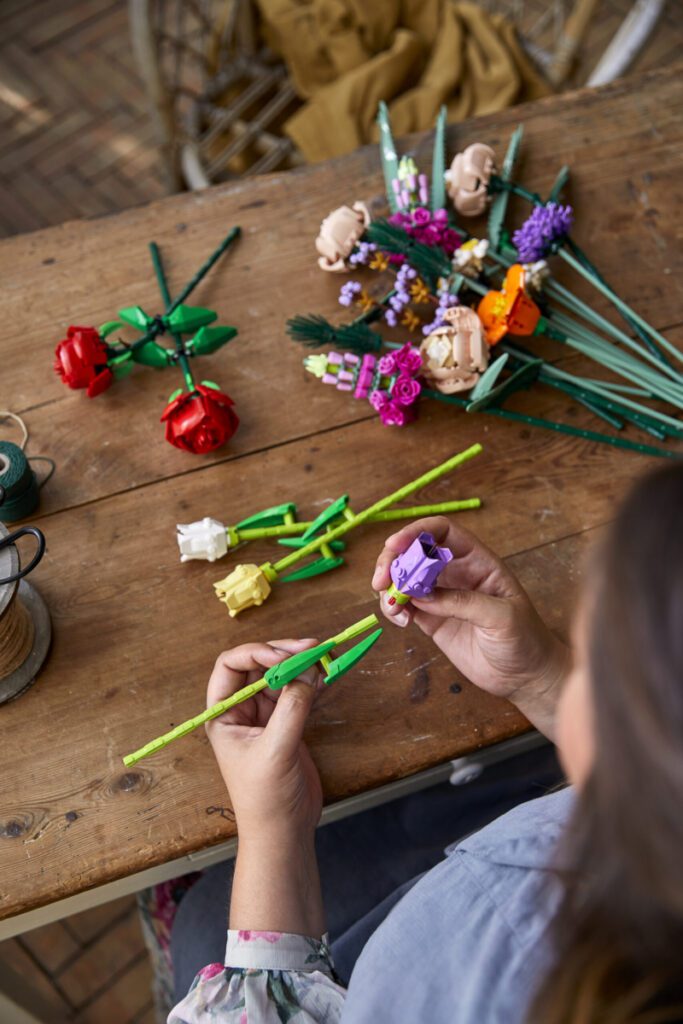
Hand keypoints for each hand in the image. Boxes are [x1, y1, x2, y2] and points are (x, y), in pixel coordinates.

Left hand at [205, 639, 323, 839]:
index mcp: (223, 714)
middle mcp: (242, 710)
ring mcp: (266, 716)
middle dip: (285, 653)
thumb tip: (309, 670)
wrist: (283, 833)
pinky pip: (299, 692)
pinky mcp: (288, 724)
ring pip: (282, 675)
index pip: (231, 665)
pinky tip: (329, 675)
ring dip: (303, 664)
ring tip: (326, 657)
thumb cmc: (265, 799)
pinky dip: (314, 681)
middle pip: (260, 665)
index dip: (256, 653)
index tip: (284, 656)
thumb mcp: (275, 751)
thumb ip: (291, 708)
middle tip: (314, 648)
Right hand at [372, 517, 569, 737]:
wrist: (525, 676)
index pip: (442, 532)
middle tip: (381, 581)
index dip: (416, 532)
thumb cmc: (525, 639)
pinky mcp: (432, 620)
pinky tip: (401, 621)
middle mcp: (456, 573)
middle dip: (393, 560)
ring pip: (404, 578)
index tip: (395, 544)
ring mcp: (441, 596)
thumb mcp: (501, 617)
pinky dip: (394, 609)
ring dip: (389, 587)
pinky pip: (404, 606)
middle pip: (414, 551)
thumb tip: (422, 596)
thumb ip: (463, 602)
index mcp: (477, 560)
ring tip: (393, 608)